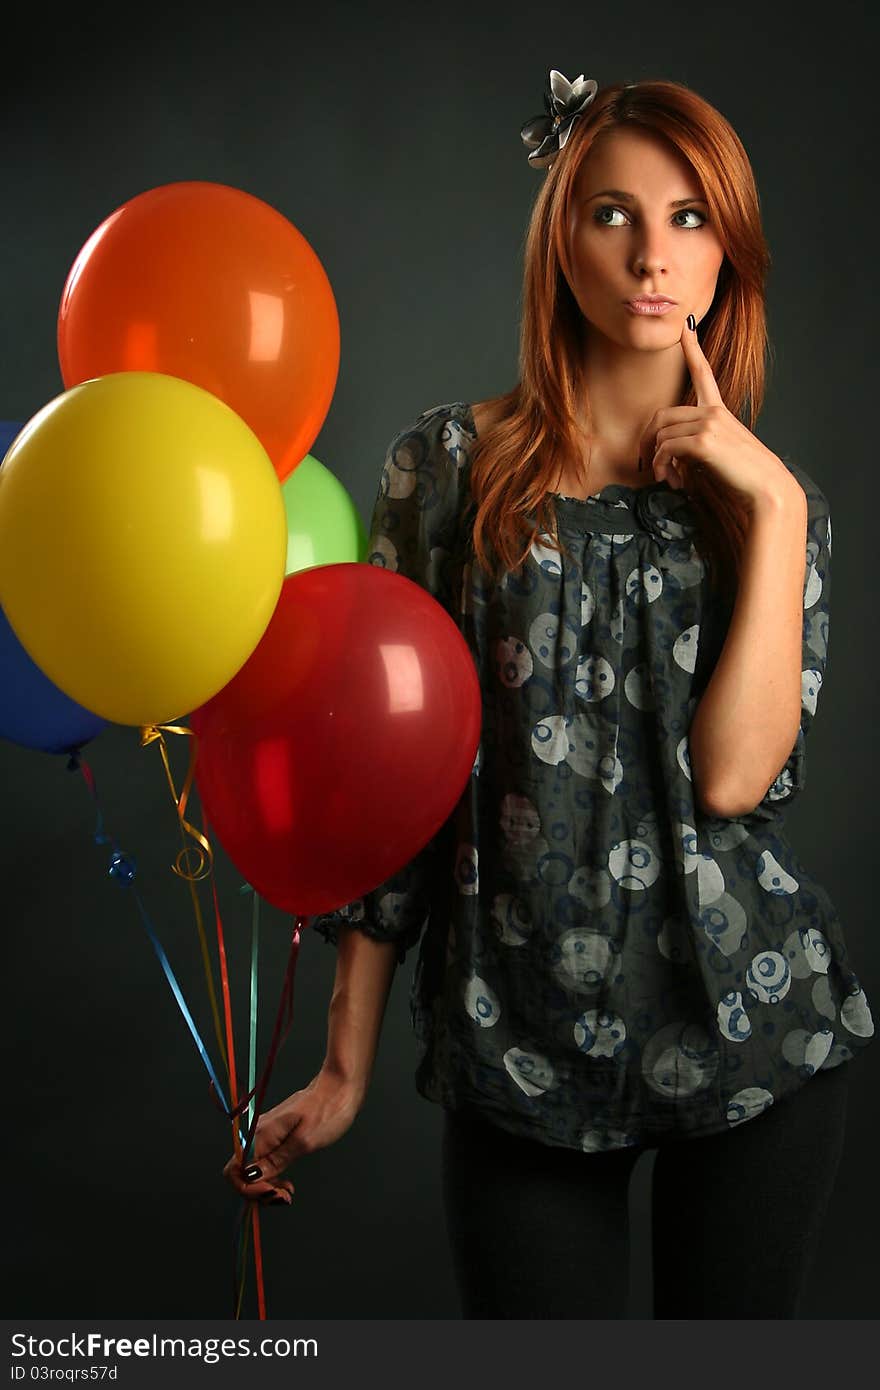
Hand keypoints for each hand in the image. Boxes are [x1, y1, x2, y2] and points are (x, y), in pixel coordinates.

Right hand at [222, 1066, 364, 1204]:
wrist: (339, 1087)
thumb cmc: (327, 1110)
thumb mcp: (304, 1141)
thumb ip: (276, 1160)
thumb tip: (251, 1176)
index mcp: (260, 1134)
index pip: (234, 1170)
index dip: (249, 1188)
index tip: (273, 1192)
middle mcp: (257, 1134)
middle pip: (241, 1172)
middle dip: (258, 1191)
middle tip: (283, 1197)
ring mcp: (265, 1134)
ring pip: (252, 1170)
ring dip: (266, 1187)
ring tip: (287, 1194)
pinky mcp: (275, 1136)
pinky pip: (264, 1162)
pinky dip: (272, 1178)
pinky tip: (286, 1184)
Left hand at [638, 314, 797, 512]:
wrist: (766, 487)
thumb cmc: (744, 475)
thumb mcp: (720, 452)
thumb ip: (696, 444)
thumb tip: (670, 455)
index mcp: (719, 411)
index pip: (704, 373)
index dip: (693, 348)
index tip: (687, 327)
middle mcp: (713, 412)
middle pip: (661, 416)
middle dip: (647, 441)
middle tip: (647, 463)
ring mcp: (709, 423)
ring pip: (661, 436)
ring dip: (657, 462)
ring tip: (667, 479)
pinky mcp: (703, 441)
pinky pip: (666, 449)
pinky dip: (662, 467)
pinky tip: (671, 481)